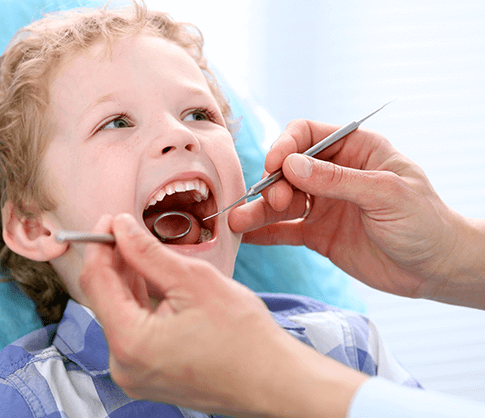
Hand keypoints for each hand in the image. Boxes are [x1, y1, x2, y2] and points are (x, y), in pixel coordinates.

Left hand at [78, 213, 366, 417]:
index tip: (110, 220)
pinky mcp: (149, 375)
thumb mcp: (194, 280)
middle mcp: (123, 365)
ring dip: (128, 280)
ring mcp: (135, 374)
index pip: (95, 282)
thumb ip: (148, 252)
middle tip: (127, 229)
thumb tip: (121, 227)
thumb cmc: (245, 337)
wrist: (273, 381)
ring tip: (143, 251)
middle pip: (104, 298)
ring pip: (119, 313)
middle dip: (114, 260)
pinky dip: (141, 303)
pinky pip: (134, 331)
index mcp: (130, 343)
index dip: (99, 245)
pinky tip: (152, 280)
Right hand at [229, 119, 483, 306]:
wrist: (436, 268)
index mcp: (354, 150)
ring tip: (238, 221)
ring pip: (282, 201)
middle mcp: (334, 174)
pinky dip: (265, 232)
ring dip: (259, 210)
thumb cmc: (425, 222)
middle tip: (274, 203)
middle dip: (274, 184)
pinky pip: (285, 230)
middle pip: (288, 169)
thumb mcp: (385, 194)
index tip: (274, 165)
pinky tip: (245, 236)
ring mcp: (324, 205)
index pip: (307, 135)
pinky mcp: (318, 234)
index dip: (285, 146)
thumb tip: (290, 165)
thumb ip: (337, 180)